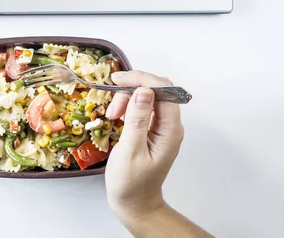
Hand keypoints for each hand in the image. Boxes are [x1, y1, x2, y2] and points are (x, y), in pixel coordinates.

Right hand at [104, 71, 184, 220]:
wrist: (134, 203)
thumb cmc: (131, 183)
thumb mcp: (130, 150)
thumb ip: (137, 119)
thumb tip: (144, 90)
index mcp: (171, 130)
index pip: (164, 90)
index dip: (142, 79)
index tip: (118, 80)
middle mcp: (170, 125)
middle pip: (155, 90)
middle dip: (132, 89)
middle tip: (112, 102)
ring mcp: (162, 127)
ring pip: (146, 96)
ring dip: (126, 99)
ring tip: (112, 115)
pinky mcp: (152, 129)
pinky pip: (141, 107)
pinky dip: (127, 107)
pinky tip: (117, 117)